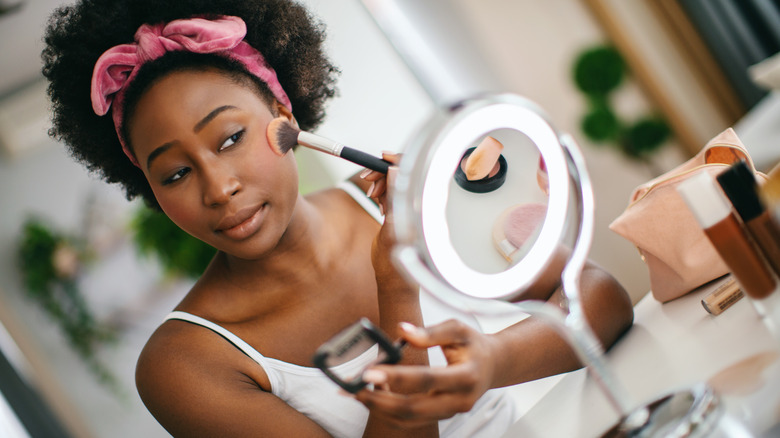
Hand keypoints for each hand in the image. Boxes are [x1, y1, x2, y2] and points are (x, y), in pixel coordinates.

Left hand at [353, 320, 498, 427]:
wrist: (492, 366)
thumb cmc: (473, 346)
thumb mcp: (458, 330)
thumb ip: (431, 332)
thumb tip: (402, 331)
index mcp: (466, 376)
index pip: (426, 379)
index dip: (396, 376)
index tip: (369, 371)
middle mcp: (459, 400)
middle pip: (414, 409)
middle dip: (380, 401)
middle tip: (355, 388)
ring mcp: (449, 412)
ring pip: (409, 419)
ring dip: (380, 409)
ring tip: (357, 393)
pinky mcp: (440, 417)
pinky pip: (411, 420)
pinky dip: (389, 411)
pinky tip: (374, 397)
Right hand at [361, 153, 403, 288]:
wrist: (393, 278)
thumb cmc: (397, 259)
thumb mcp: (392, 226)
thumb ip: (394, 197)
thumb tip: (395, 169)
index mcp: (419, 207)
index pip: (411, 172)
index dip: (395, 161)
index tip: (380, 158)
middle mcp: (416, 205)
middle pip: (400, 175)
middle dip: (382, 174)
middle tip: (368, 184)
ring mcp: (409, 208)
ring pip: (393, 184)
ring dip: (380, 185)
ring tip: (373, 199)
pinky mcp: (401, 213)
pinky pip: (391, 194)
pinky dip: (382, 194)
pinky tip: (378, 204)